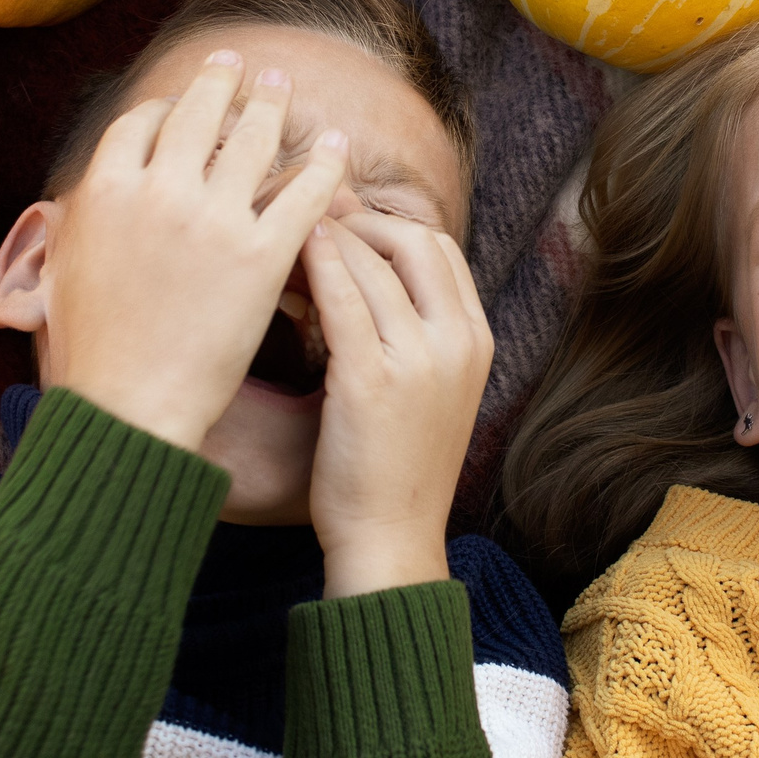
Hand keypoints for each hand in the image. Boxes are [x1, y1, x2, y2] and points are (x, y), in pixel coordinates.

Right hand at [49, 52, 347, 449]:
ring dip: (272, 105)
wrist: (129, 405)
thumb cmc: (91, 351)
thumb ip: (76, 223)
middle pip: (199, 113)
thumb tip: (76, 199)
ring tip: (283, 85)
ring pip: (253, 140)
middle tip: (242, 64)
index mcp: (104, 190)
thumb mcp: (62, 271)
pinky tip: (337, 147)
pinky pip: (302, 194)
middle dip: (223, 81)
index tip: (185, 99)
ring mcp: (214, 220)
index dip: (168, 106)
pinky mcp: (262, 256)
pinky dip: (323, 165)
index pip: (142, 122)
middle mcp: (159, 190)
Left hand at [302, 210, 493, 597]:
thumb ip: (415, 333)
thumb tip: (371, 275)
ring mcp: (421, 360)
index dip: (386, 224)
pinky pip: (342, 300)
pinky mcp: (372, 381)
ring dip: (325, 238)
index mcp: (476, 340)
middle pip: (412, 239)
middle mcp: (458, 342)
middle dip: (358, 219)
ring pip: (372, 262)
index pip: (438, 248)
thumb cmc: (395, 468)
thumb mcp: (429, 390)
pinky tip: (285, 258)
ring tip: (282, 238)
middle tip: (307, 217)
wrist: (392, 539)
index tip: (341, 223)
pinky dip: (314, 266)